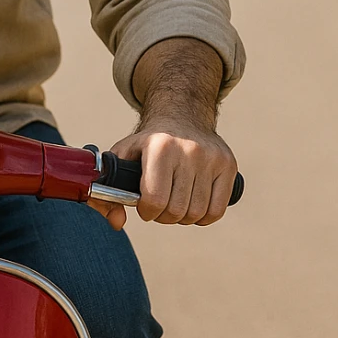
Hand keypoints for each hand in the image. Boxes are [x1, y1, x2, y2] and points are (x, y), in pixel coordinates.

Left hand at [89, 117, 237, 231]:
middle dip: (163, 216)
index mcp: (159, 147)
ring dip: (183, 217)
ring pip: (197, 213)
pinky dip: (204, 217)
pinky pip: (217, 210)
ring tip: (175, 203)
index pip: (155, 199)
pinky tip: (194, 205)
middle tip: (159, 206)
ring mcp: (211, 158)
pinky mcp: (228, 165)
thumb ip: (109, 190)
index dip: (147, 211)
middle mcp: (188, 151)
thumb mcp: (123, 155)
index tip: (144, 206)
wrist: (183, 116)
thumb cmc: (148, 142)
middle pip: (176, 210)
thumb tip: (117, 222)